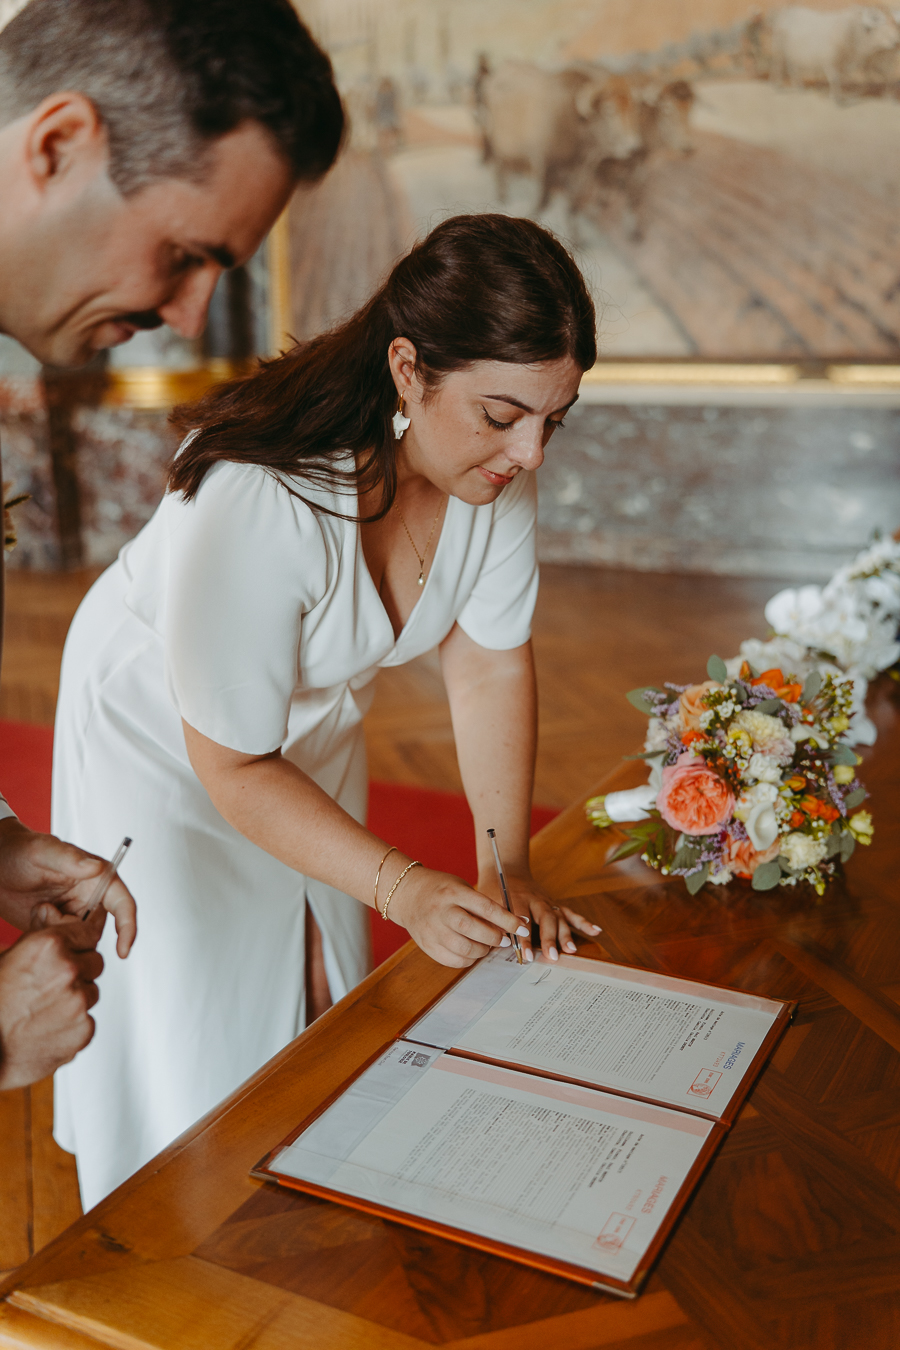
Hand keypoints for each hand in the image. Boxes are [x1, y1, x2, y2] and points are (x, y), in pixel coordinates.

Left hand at [0, 819, 135, 957]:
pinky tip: (33, 919)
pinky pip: (62, 944)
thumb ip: (71, 859)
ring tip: (38, 913)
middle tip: (51, 917)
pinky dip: (48, 938)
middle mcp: (89, 897)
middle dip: (79, 933)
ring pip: (80, 940)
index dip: (128, 928)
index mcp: (97, 877)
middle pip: (100, 928)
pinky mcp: (56, 926)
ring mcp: (72, 913)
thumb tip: (97, 867)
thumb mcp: (43, 851)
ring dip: (59, 934)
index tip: (123, 949)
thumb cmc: (20, 850)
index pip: (123, 905)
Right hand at [0, 920, 103, 1088]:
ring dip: (77, 997)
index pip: (88, 932)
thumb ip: (39, 933)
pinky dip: (74, 1023)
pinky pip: (88, 1019)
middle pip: (95, 962)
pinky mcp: (84, 1028)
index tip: (76, 949)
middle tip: (53, 985)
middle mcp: (68, 970)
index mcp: (50, 946)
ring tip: (47, 1008)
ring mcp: (78, 1001)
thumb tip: (50, 909)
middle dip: (80, 970)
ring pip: (92, 991)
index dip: (80, 942)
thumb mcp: (10, 956)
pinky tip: (50, 1025)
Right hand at [387, 862, 529, 967]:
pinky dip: (468, 959)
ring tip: (488, 945)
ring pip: (464, 949)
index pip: (485, 907)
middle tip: (504, 940)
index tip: (523, 926)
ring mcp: (432, 930)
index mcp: (453, 892)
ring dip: (483, 951)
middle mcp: (441, 911)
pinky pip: (453, 960)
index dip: (507, 919)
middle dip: (495, 938)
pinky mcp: (427, 945)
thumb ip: (481, 905)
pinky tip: (472, 952)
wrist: (407, 895)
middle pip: (473, 930)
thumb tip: (510, 925)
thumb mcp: (461, 887)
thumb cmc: (442, 889)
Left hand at [477, 871, 600, 962]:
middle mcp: (535, 899)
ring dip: (565, 934)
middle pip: (545, 918)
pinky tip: (596, 931)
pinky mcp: (555, 904)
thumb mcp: (488, 903)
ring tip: (571, 950)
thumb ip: (493, 922)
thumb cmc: (494, 890)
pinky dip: (583, 922)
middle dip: (549, 938)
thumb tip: (497, 944)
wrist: (506, 869)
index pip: (521, 919)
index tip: (526, 955)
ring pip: (559, 917)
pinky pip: (570, 913)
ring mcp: (547, 901)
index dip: (524, 938)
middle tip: (552, 956)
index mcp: (516, 897)